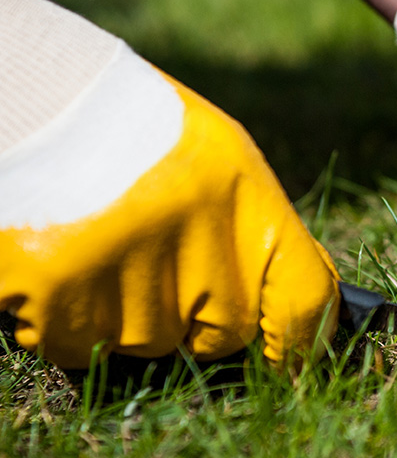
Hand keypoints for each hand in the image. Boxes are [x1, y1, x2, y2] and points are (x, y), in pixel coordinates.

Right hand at [0, 49, 338, 368]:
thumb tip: (302, 318)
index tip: (291, 362)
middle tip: (157, 261)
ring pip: (145, 342)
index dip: (303, 342)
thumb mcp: (219, 161)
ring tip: (100, 244)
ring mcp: (124, 262)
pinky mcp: (57, 286)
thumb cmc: (133, 130)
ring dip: (123, 313)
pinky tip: (62, 262)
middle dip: (196, 317)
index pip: (302, 298)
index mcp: (243, 194)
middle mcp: (193, 231)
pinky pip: (75, 344)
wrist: (31, 95)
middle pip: (222, 333)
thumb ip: (257, 237)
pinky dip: (65, 320)